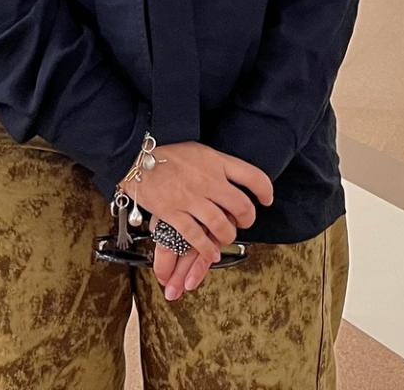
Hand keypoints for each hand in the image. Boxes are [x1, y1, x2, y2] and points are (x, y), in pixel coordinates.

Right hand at [124, 141, 270, 291]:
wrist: (137, 158)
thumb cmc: (168, 154)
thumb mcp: (199, 151)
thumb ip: (218, 165)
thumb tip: (237, 179)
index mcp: (216, 162)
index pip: (253, 176)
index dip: (265, 191)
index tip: (267, 199)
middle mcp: (208, 180)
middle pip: (241, 206)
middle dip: (248, 219)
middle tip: (245, 222)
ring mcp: (191, 198)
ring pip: (221, 225)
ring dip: (228, 236)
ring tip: (227, 237)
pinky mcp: (173, 214)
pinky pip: (196, 237)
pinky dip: (207, 249)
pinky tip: (211, 253)